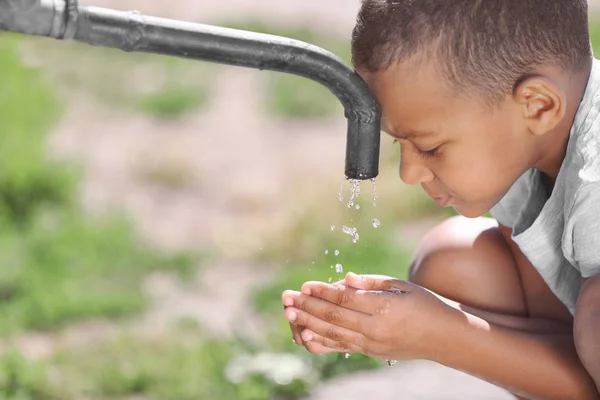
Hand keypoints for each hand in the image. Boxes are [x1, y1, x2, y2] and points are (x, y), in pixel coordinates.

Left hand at [282, 272, 453, 360]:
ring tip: (290, 314)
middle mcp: (376, 328)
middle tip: (287, 299)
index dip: (323, 291)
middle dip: (308, 306)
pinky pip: (342, 347)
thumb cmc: (424, 303)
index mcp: (384, 307)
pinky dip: (322, 341)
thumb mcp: (401, 286)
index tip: (305, 285)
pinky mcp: (371, 352)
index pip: (345, 299)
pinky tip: (305, 335)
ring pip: (334, 333)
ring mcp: (372, 343)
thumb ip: (372, 282)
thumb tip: (345, 278)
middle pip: (334, 316)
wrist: (444, 337)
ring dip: (309, 323)